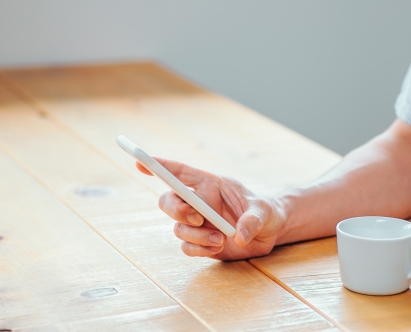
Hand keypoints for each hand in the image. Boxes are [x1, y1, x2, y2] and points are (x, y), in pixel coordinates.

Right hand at [137, 159, 284, 259]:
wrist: (270, 233)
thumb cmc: (267, 212)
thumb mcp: (265, 211)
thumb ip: (252, 220)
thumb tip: (238, 236)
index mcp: (211, 184)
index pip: (180, 172)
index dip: (159, 166)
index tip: (140, 161)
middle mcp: (199, 202)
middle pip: (169, 200)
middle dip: (176, 209)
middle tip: (197, 218)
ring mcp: (198, 223)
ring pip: (178, 227)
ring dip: (195, 235)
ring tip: (220, 239)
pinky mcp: (201, 242)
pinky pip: (187, 247)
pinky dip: (199, 249)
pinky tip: (218, 247)